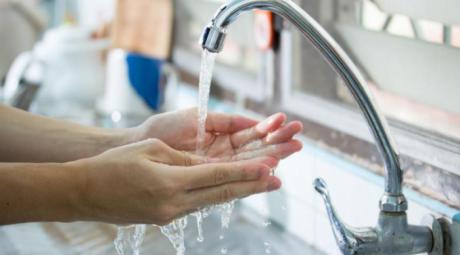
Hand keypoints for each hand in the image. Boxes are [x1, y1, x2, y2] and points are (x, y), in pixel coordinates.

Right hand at [71, 139, 279, 224]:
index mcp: (170, 182)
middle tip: (277, 181)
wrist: (84, 192)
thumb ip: (183, 159)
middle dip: (252, 187)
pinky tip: (228, 190)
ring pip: (212, 201)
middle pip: (222, 194)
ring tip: (261, 185)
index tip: (269, 168)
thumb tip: (208, 165)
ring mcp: (170, 214)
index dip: (246, 172)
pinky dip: (215, 196)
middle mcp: (174, 203)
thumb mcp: (151, 150)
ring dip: (237, 192)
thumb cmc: (113, 165)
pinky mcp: (165, 218)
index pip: (217, 176)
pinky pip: (197, 204)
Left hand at [131, 108, 302, 160]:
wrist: (141, 145)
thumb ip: (226, 120)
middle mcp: (224, 153)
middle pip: (256, 148)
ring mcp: (218, 165)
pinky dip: (252, 170)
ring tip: (293, 148)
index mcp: (223, 135)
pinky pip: (235, 174)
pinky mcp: (210, 176)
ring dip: (272, 154)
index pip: (252, 133)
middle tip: (300, 138)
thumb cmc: (166, 128)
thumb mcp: (199, 117)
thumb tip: (252, 122)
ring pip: (250, 161)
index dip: (269, 128)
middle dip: (278, 142)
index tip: (287, 122)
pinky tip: (270, 165)